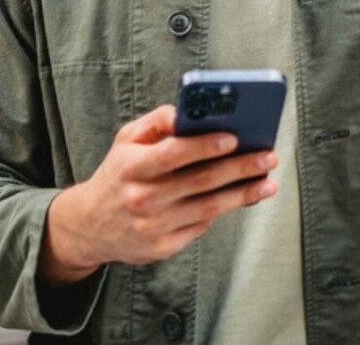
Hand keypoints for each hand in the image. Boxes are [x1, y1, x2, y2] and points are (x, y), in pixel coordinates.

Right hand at [39, 105, 277, 285]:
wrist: (90, 225)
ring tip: (268, 182)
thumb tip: (189, 111)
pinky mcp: (163, 247)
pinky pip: (201, 226)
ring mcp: (153, 225)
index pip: (173, 153)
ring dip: (243, 194)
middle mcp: (142, 197)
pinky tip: (245, 197)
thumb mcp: (126, 140)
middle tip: (268, 157)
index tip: (235, 137)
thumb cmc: (118, 174)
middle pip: (200, 181)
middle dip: (239, 168)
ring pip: (208, 208)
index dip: (205, 145)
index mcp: (132, 166)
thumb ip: (157, 121)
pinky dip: (225, 210)